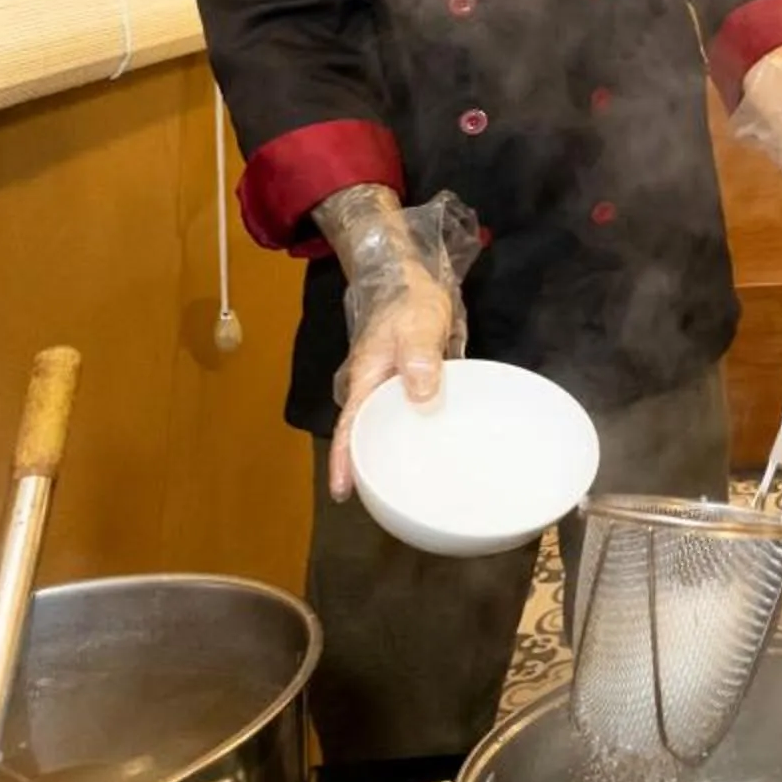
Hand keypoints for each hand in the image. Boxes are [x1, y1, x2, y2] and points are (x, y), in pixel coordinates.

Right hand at [313, 188, 477, 499]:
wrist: (415, 278)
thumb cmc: (409, 300)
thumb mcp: (417, 324)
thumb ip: (418, 356)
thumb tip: (420, 397)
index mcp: (366, 380)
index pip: (350, 427)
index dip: (344, 460)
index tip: (342, 492)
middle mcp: (376, 390)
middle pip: (368, 435)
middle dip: (372, 468)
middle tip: (386, 504)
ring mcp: (394, 389)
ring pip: (392, 428)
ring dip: (399, 452)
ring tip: (415, 488)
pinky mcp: (413, 385)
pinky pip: (413, 415)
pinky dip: (421, 432)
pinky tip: (440, 449)